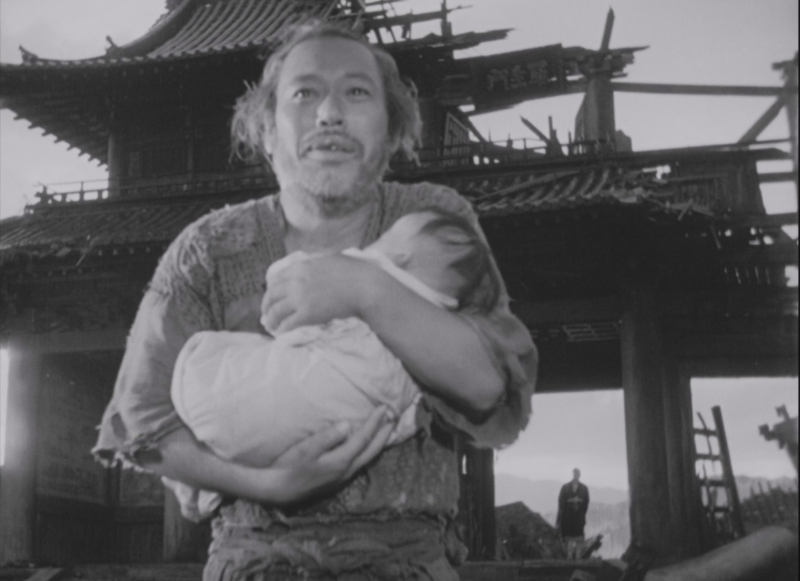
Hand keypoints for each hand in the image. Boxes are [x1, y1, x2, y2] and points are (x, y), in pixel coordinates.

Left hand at [261, 253, 382, 333]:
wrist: (364, 287)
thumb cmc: (353, 272)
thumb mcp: (330, 258)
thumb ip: (316, 261)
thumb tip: (311, 262)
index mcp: (301, 267)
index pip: (275, 279)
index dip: (270, 291)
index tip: (271, 298)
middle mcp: (296, 281)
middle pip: (272, 295)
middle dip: (266, 307)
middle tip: (266, 315)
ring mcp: (301, 298)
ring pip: (276, 311)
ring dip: (271, 320)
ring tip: (272, 327)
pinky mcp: (308, 313)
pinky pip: (288, 323)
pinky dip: (282, 329)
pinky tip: (282, 334)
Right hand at [267, 406, 395, 504]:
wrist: (278, 492)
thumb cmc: (288, 467)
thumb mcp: (306, 449)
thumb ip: (327, 437)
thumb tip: (347, 425)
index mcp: (340, 461)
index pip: (363, 438)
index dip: (375, 422)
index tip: (385, 408)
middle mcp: (346, 471)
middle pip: (372, 450)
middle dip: (384, 434)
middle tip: (394, 418)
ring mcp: (342, 478)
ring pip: (368, 458)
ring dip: (379, 443)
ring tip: (386, 431)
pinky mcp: (337, 480)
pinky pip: (360, 463)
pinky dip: (368, 452)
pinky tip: (366, 448)